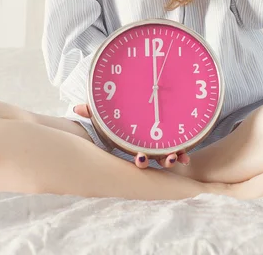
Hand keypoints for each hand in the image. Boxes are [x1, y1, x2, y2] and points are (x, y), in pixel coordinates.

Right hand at [73, 104, 189, 168]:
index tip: (142, 158)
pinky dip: (183, 151)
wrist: (147, 101)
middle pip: (155, 160)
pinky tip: (186, 151)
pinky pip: (180, 146)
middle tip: (166, 156)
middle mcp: (147, 149)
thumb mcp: (108, 114)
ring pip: (167, 157)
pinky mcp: (174, 138)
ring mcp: (161, 145)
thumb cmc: (121, 115)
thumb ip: (94, 112)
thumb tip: (76, 109)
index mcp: (132, 145)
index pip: (137, 156)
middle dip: (157, 161)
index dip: (141, 160)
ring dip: (171, 160)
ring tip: (176, 157)